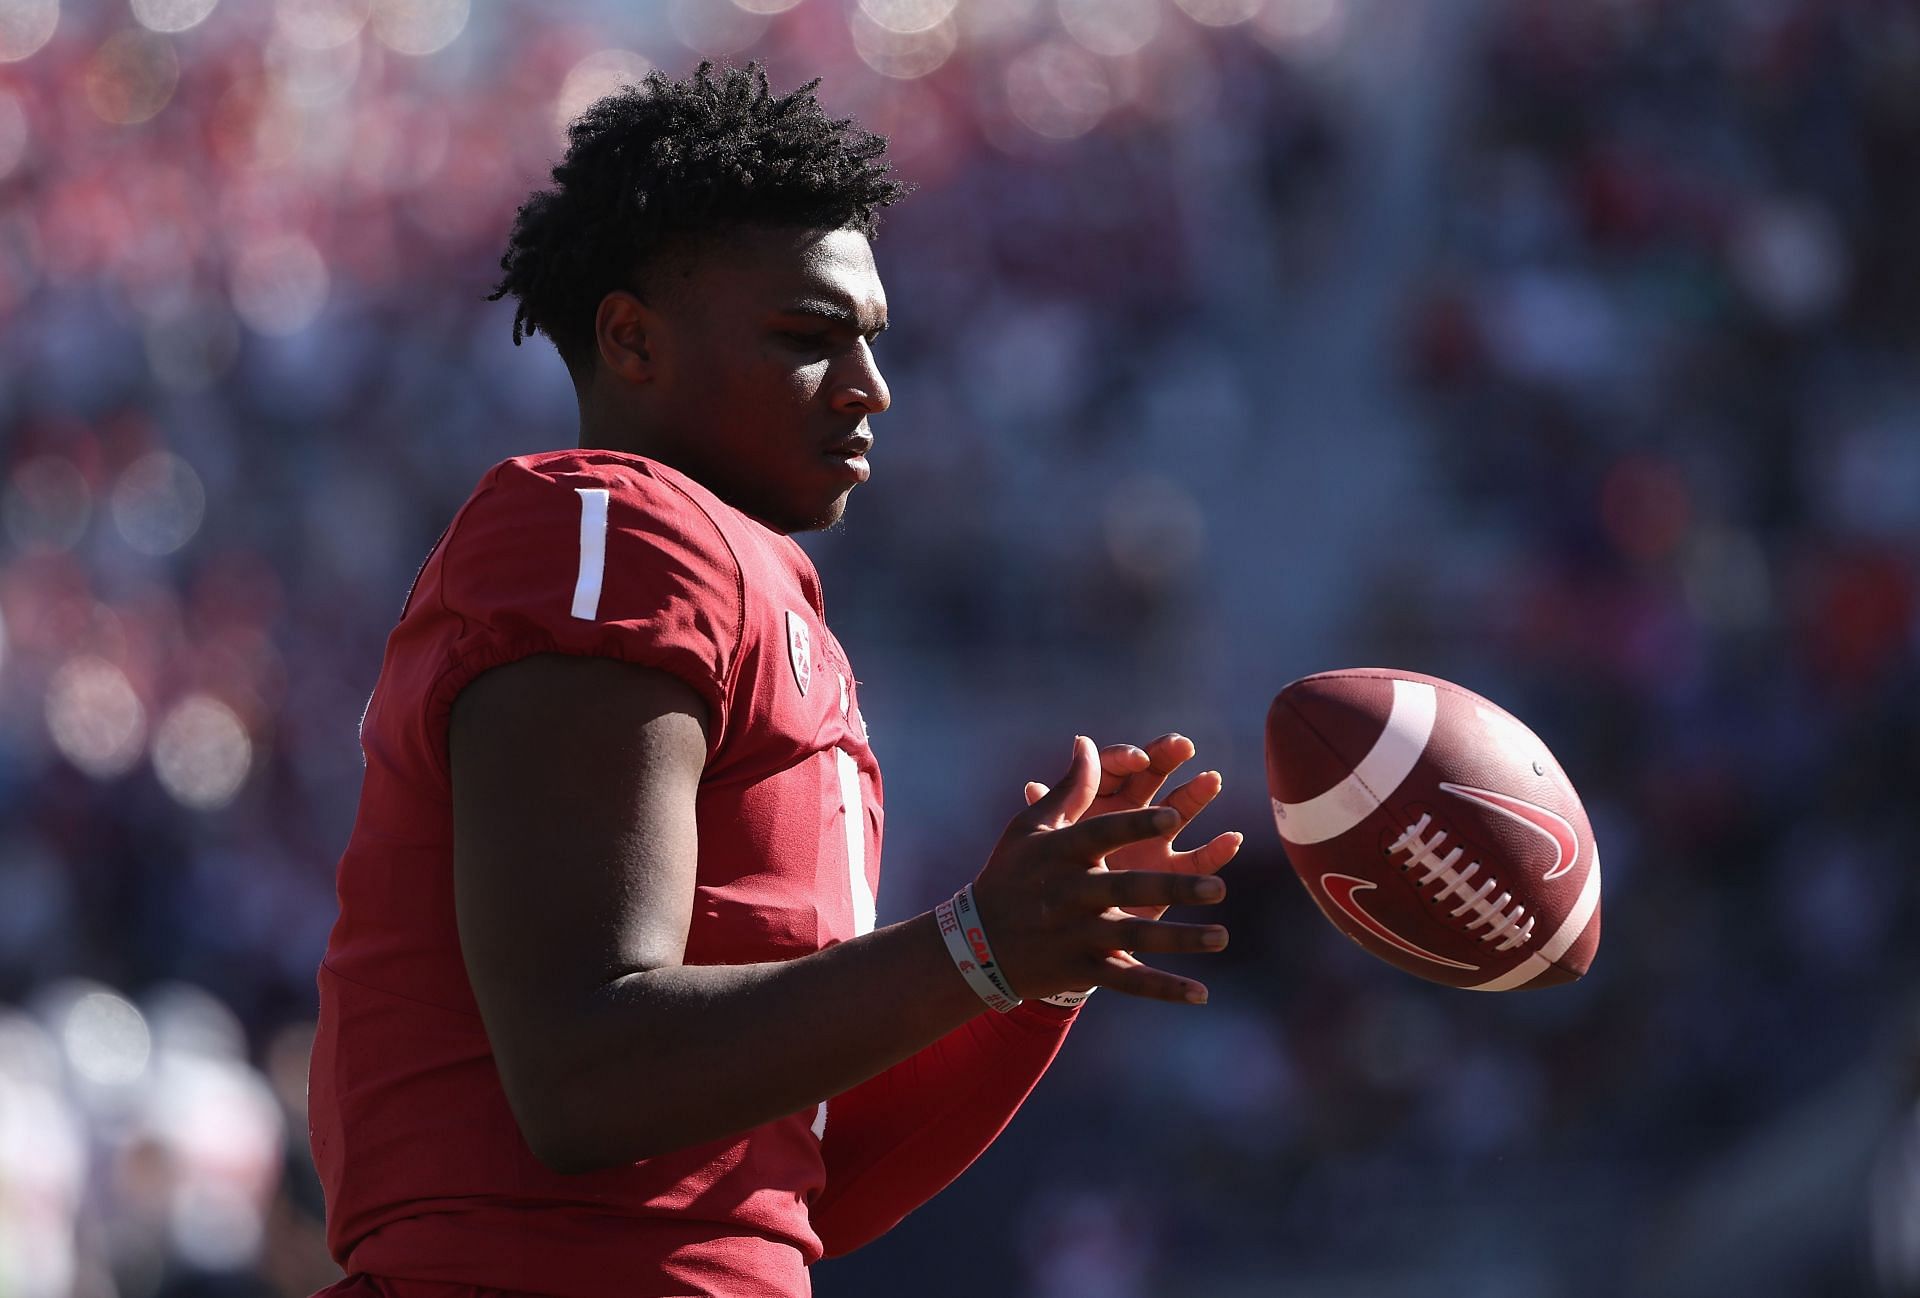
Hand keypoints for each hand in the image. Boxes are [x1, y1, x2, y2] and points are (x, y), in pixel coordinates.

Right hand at [969, 736, 1227, 1005]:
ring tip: (1222, 936)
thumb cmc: (1011, 873)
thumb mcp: (1031, 828)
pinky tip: (1200, 994)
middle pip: (1126, 887)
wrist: (977, 944)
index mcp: (1058, 853)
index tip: (1172, 816)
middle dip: (1172, 888)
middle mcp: (1069, 893)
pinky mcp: (1081, 967)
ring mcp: (1076, 934)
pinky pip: (1127, 981)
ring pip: (1134, 936)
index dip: (1135, 825)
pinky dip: (1163, 988)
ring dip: (1179, 938)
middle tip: (1218, 888)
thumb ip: (1070, 789)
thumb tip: (1089, 742)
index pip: (1101, 834)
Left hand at [1024, 734, 1242, 919]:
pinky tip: (1231, 840)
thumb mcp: (1046, 851)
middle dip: (1167, 758)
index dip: (1126, 759)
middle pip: (1151, 777)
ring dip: (1197, 794)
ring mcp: (1151, 844)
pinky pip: (1197, 860)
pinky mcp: (1169, 877)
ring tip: (1211, 780)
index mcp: (1093, 802)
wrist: (1064, 936)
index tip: (1139, 760)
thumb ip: (1048, 820)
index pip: (1112, 767)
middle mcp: (1125, 816)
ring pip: (1178, 811)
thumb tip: (1033, 785)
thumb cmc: (1048, 885)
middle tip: (1184, 747)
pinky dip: (1217, 851)